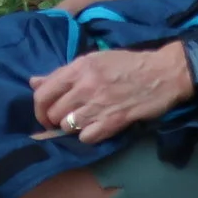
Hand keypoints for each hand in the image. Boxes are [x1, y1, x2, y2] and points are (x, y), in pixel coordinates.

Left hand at [28, 45, 191, 143]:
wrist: (163, 73)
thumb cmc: (128, 64)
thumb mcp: (94, 60)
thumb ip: (63, 73)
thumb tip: (33, 82)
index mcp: (80, 67)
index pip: (43, 93)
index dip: (39, 108)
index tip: (46, 114)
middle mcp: (86, 86)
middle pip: (53, 113)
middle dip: (57, 119)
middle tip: (68, 117)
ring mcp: (99, 105)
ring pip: (68, 126)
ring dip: (73, 127)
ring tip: (85, 120)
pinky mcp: (113, 121)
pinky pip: (86, 137)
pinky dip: (89, 135)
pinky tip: (98, 126)